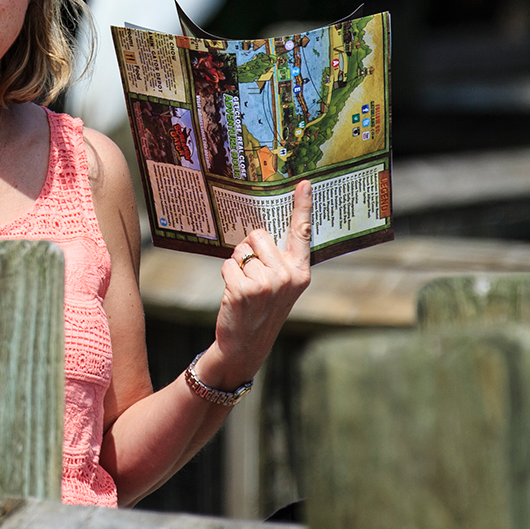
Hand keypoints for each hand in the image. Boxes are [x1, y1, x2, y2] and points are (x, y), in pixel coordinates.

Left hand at [207, 179, 311, 386]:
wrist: (246, 346)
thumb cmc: (260, 310)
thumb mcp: (280, 287)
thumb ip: (278, 261)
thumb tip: (260, 234)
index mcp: (301, 272)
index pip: (302, 233)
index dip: (302, 206)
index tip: (304, 182)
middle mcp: (288, 276)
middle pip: (259, 235)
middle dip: (249, 249)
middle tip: (251, 276)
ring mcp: (268, 284)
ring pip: (242, 251)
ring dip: (237, 266)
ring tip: (245, 290)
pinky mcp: (246, 290)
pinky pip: (228, 265)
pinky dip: (226, 277)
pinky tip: (235, 297)